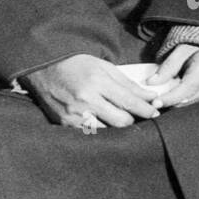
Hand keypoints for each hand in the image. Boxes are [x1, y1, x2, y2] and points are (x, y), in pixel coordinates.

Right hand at [21, 54, 163, 129]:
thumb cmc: (76, 65)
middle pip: (122, 122)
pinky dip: (100, 128)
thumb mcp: (104, 67)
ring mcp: (74, 115)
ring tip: (117, 116)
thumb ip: (128, 84)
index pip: (129, 103)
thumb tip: (151, 98)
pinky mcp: (65, 124)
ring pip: (108, 131)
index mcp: (97, 82)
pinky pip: (91, 133)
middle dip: (133, 119)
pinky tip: (101, 120)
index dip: (147, 110)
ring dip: (116, 126)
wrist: (43, 68)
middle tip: (137, 115)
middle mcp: (85, 100)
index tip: (155, 112)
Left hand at [147, 44, 198, 107]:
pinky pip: (192, 103)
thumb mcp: (182, 50)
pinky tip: (176, 92)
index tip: (155, 102)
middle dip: (167, 102)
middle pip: (184, 101)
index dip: (169, 98)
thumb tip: (151, 82)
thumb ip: (168, 66)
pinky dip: (181, 100)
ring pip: (187, 104)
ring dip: (173, 101)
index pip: (185, 89)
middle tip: (152, 98)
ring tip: (164, 93)